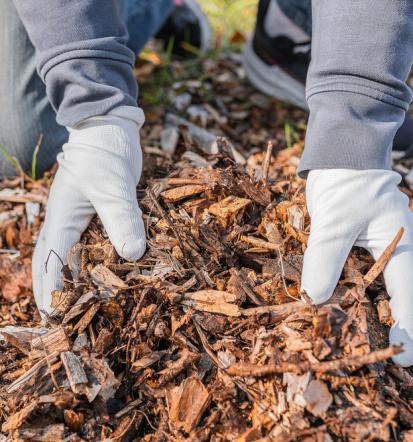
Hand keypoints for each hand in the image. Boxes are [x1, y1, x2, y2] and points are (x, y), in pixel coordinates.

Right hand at [32, 106, 145, 316]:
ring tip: (84, 305)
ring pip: (73, 256)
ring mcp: (83, 220)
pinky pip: (95, 244)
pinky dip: (98, 261)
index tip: (55, 319)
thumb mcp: (111, 186)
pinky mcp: (100, 216)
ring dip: (75, 279)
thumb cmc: (104, 154)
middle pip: (54, 264)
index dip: (52, 291)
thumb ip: (121, 217)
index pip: (50, 262)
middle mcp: (67, 223)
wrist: (110, 130)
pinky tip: (112, 273)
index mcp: (61, 220)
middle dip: (56, 292)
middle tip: (62, 321)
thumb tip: (132, 255)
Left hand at [301, 169, 412, 366]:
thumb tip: (314, 299)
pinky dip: (340, 292)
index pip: (408, 294)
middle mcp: (393, 253)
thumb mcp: (336, 219)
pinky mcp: (354, 251)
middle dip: (384, 325)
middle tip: (373, 355)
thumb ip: (326, 257)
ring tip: (346, 337)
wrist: (337, 160)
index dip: (408, 328)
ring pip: (370, 290)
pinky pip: (350, 277)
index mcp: (403, 245)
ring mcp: (374, 253)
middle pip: (394, 297)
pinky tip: (328, 306)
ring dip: (358, 311)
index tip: (404, 358)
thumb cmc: (345, 183)